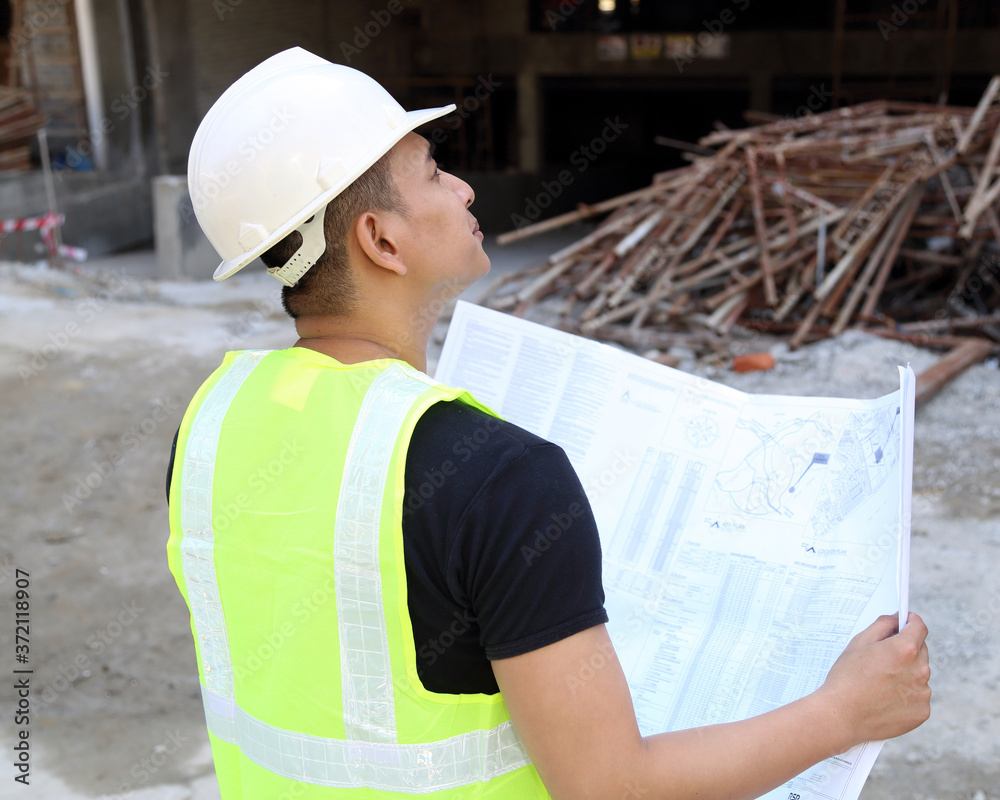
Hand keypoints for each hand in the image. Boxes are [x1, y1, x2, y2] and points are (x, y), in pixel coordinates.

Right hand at [819, 612, 930, 748]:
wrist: (842, 716)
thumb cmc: (846, 677)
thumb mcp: (859, 643)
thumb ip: (882, 625)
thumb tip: (898, 619)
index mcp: (905, 649)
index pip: (920, 627)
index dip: (912, 622)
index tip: (907, 622)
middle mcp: (920, 670)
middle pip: (920, 651)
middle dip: (906, 650)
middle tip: (883, 658)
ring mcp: (923, 693)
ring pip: (919, 675)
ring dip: (907, 673)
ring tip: (881, 683)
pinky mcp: (922, 712)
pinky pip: (918, 696)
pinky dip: (907, 695)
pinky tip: (886, 698)